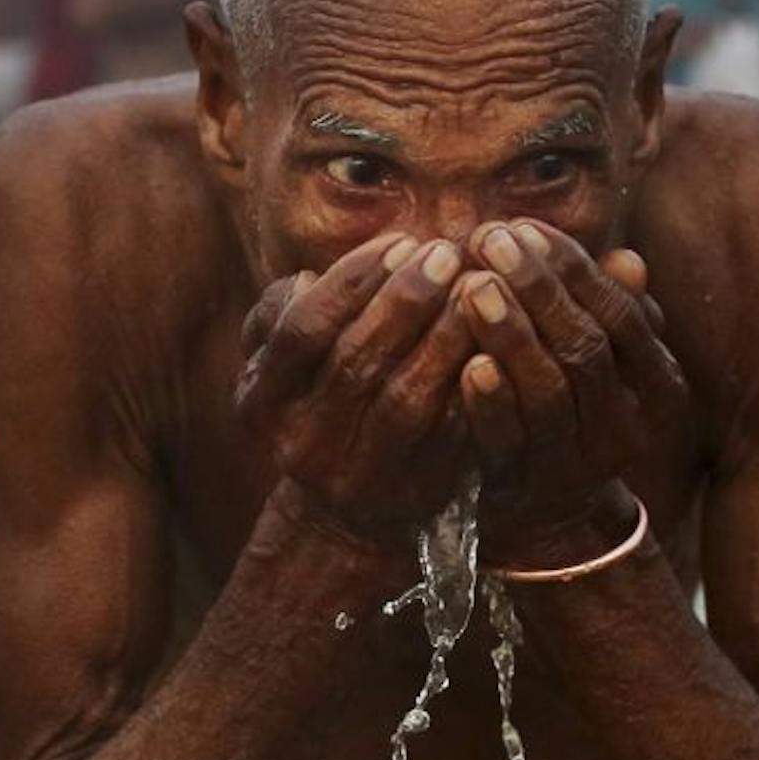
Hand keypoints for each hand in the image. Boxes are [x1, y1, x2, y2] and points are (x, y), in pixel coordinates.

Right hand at [236, 233, 474, 540]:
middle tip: (446, 253)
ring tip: (476, 287)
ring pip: (405, 399)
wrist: (344, 517)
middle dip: (404, 301)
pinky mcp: (413, 493)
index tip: (399, 243)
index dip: (350, 283)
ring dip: (443, 338)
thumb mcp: (282, 366)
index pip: (302, 332)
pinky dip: (473, 386)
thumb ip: (281, 314)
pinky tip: (496, 342)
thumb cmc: (318, 406)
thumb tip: (305, 278)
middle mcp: (303, 443)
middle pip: (355, 363)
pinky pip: (449, 435)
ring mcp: (358, 475)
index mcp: (262, 402)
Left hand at [452, 220, 687, 561]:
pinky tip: (467, 363)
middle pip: (585, 347)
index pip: (620, 315)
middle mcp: (624, 427)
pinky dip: (489, 402)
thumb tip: (629, 259)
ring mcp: (573, 462)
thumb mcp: (606, 367)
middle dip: (537, 288)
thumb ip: (611, 313)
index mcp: (657, 388)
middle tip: (491, 238)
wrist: (551, 520)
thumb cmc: (575, 415)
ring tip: (473, 284)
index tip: (527, 227)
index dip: (574, 268)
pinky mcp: (522, 486)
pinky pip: (507, 441)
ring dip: (511, 334)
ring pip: (549, 391)